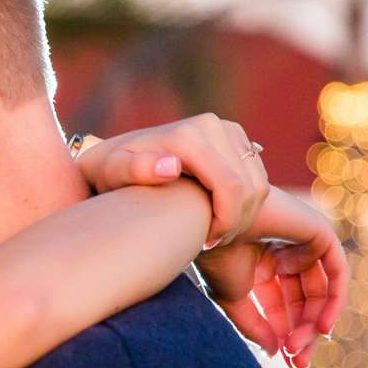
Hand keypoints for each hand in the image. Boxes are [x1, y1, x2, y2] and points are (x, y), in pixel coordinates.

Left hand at [73, 114, 267, 250]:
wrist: (115, 155)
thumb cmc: (109, 172)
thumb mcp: (112, 174)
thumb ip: (135, 169)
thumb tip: (171, 166)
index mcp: (190, 136)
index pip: (231, 187)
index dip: (226, 222)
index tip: (205, 242)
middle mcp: (212, 125)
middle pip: (249, 187)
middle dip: (235, 222)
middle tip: (208, 240)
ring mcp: (226, 128)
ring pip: (258, 184)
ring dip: (242, 214)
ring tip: (211, 230)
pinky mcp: (235, 137)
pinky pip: (257, 177)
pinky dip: (244, 202)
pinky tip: (216, 214)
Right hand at [195, 189, 348, 367]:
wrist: (212, 223)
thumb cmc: (216, 254)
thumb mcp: (234, 299)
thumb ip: (255, 325)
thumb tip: (274, 351)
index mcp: (263, 263)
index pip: (283, 306)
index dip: (285, 334)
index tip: (286, 362)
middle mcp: (286, 251)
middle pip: (304, 302)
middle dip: (302, 333)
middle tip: (296, 363)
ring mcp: (305, 241)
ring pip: (321, 292)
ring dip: (313, 323)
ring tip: (299, 347)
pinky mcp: (320, 232)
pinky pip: (337, 273)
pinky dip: (334, 301)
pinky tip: (322, 328)